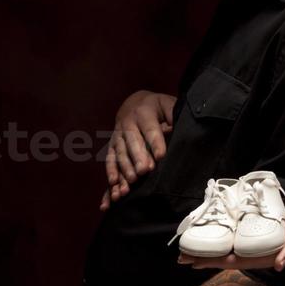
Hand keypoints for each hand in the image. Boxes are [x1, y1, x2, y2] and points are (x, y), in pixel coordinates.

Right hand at [100, 91, 175, 210]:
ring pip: (120, 152)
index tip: (160, 156)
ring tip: (132, 180)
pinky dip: (111, 171)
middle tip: (144, 171)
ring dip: (125, 167)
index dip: (156, 143)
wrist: (134, 102)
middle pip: (133, 142)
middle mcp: (128, 123)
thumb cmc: (156, 107)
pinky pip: (110, 158)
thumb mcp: (167, 105)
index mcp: (143, 112)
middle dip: (138, 157)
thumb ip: (173, 115)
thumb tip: (174, 129)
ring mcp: (118, 134)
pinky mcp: (112, 144)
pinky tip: (113, 183)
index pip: (150, 129)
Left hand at [178, 210, 284, 270]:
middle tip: (180, 258)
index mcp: (264, 257)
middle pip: (224, 255)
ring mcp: (254, 241)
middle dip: (203, 257)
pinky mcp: (255, 229)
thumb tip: (279, 265)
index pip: (234, 261)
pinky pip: (234, 232)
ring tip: (187, 247)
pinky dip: (219, 232)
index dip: (214, 262)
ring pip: (226, 244)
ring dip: (208, 246)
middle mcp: (255, 251)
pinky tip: (207, 230)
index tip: (195, 264)